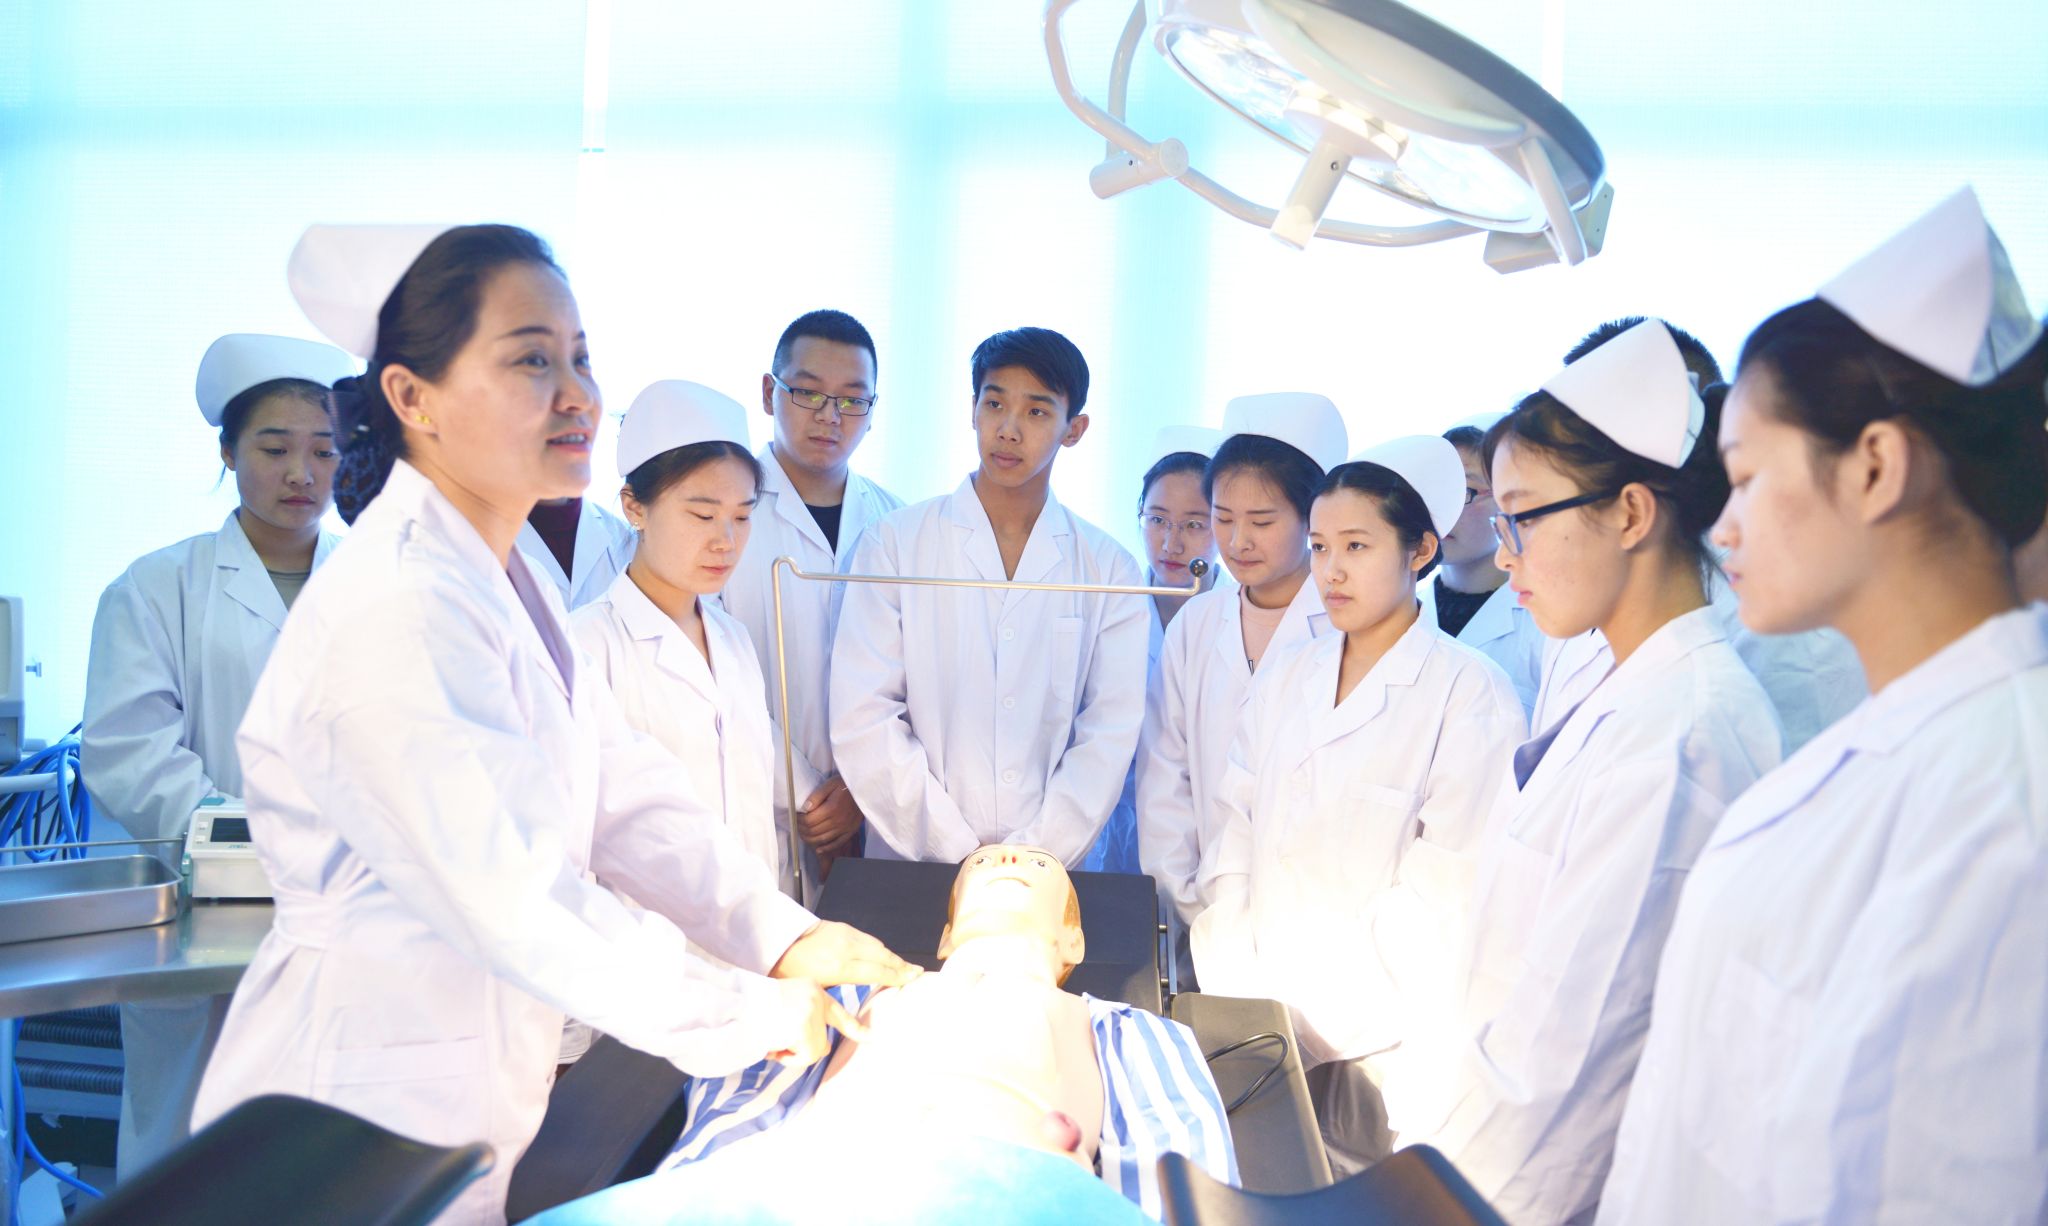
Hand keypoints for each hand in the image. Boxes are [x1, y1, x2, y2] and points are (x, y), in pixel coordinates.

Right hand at [760, 979, 869, 1065]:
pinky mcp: (806, 1028)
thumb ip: (800, 1019)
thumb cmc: (750, 1008)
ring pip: (813, 1050)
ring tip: (772, 1040)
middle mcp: (816, 998)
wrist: (736, 1005)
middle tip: (778, 1044)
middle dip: (804, 1048)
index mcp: (810, 989)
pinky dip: (789, 1058)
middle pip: (822, 1040)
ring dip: (792, 1053)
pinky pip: (805, 1057)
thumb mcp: (781, 1005)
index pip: (837, 1010)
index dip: (853, 1026)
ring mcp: (813, 1013)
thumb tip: (816, 1047)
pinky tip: (774, 1046)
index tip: (869, 1036)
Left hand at [770, 920, 921, 989]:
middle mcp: (846, 948)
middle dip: (901, 965)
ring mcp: (845, 934)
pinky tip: (883, 955)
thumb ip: (836, 1001)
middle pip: (882, 956)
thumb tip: (852, 1021)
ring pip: (876, 945)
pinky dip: (879, 948)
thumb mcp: (812, 991)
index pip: (878, 971)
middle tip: (918, 972)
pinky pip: (867, 939)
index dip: (898, 976)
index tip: (914, 978)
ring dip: (891, 956)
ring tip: (905, 966)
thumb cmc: (788, 971)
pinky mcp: (841, 927)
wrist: (774, 939)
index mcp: (839, 967)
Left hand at [797, 777, 862, 853]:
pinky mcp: (850, 831)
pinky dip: (826, 848)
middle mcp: (838, 821)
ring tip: (803, 832)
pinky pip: (837, 844)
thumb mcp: (830, 784)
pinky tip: (818, 849)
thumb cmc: (845, 784)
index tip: (797, 815)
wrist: (864, 788)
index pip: (809, 821)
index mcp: (832, 808)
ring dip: (809, 838)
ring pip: (822, 839)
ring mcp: (845, 828)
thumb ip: (816, 796)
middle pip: (813, 832)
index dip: (799, 820)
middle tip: (797, 823)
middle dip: (801, 829)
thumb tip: (804, 808)